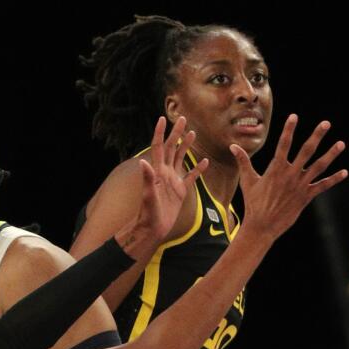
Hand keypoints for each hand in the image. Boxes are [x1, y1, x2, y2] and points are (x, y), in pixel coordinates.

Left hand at [134, 116, 206, 244]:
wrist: (153, 228)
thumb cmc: (148, 213)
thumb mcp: (148, 196)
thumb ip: (147, 179)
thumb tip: (143, 162)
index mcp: (158, 171)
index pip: (158, 148)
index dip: (160, 133)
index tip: (163, 119)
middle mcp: (165, 173)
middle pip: (172, 148)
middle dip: (177, 133)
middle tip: (183, 119)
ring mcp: (173, 181)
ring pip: (181, 159)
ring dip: (186, 146)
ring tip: (193, 134)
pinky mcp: (181, 191)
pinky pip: (191, 177)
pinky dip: (198, 169)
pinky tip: (205, 162)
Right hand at [231, 115, 346, 239]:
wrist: (262, 225)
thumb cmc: (254, 202)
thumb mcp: (248, 180)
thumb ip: (243, 161)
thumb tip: (233, 146)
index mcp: (276, 168)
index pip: (283, 144)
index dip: (289, 129)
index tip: (294, 116)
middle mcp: (290, 174)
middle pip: (306, 151)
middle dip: (317, 136)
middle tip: (326, 123)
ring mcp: (300, 185)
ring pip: (319, 166)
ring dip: (331, 154)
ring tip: (341, 143)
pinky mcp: (306, 197)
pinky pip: (323, 186)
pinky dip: (334, 179)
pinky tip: (344, 172)